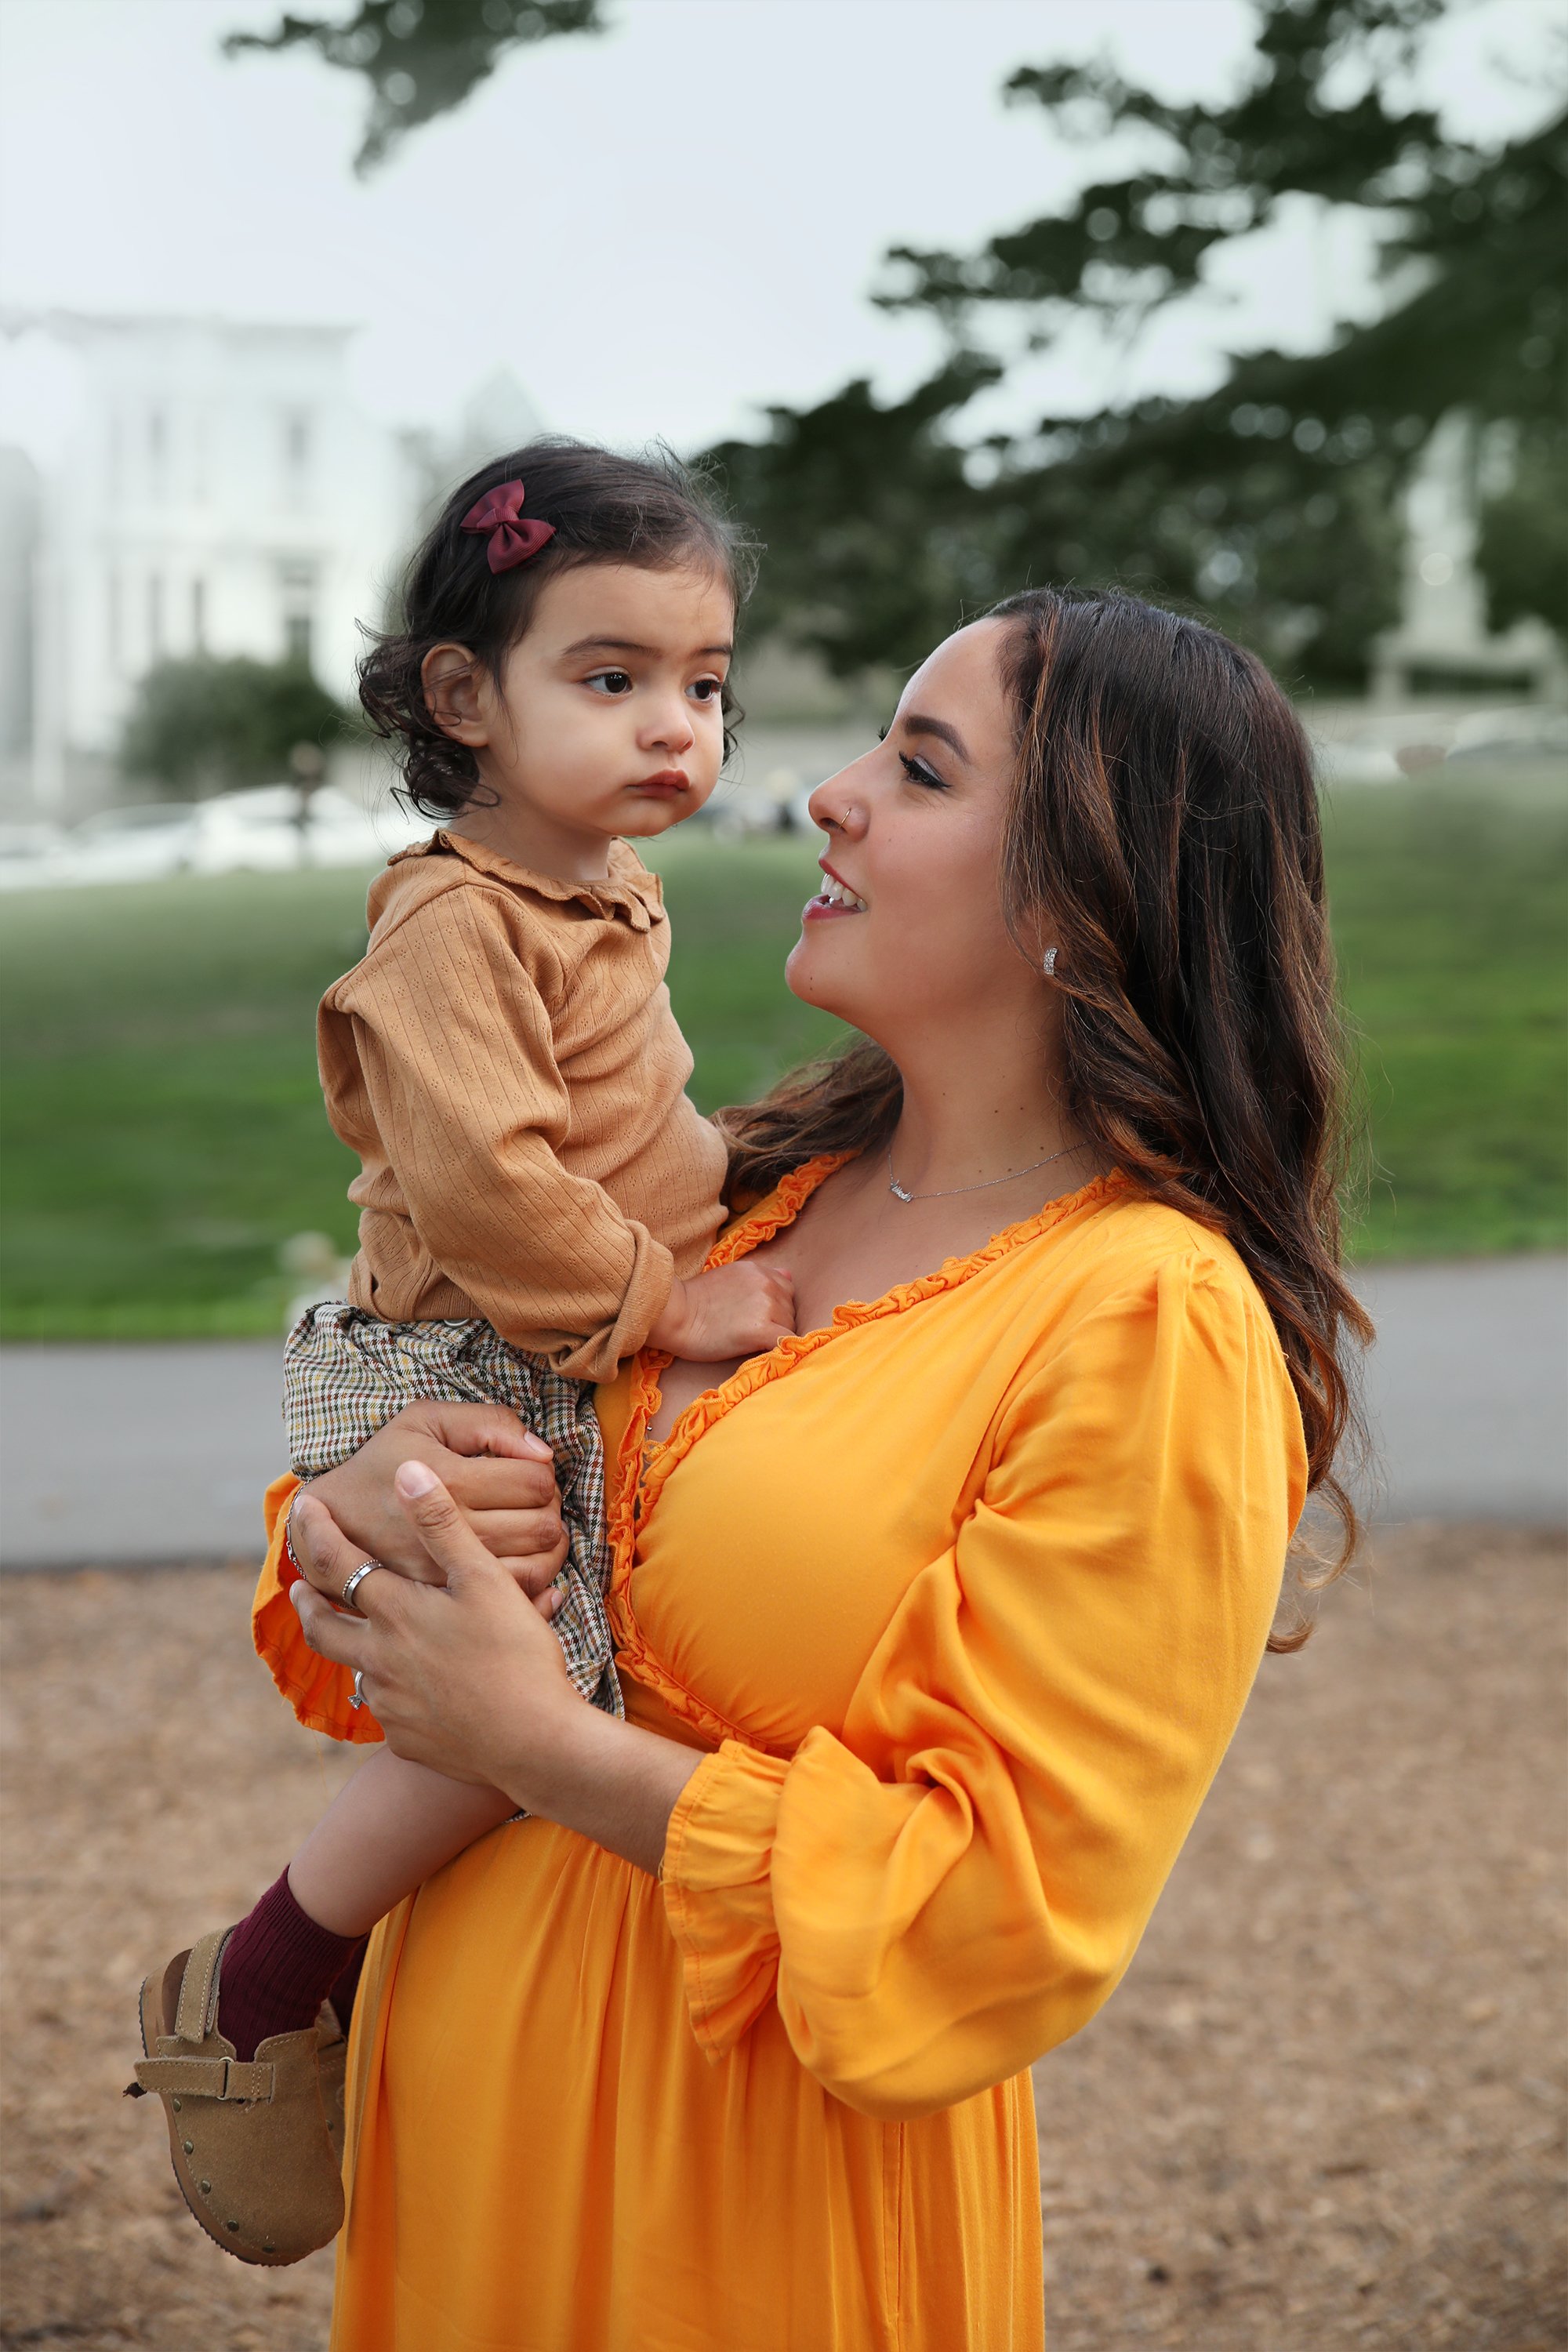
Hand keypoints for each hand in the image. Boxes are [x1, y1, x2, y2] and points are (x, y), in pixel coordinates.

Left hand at [288, 1476, 575, 1788]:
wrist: (535, 1744)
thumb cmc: (516, 1656)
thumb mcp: (484, 1579)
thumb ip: (443, 1524)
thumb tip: (407, 1471)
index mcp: (395, 1613)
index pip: (338, 1564)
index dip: (317, 1534)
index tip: (303, 1510)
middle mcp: (379, 1660)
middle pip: (323, 1628)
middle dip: (308, 1604)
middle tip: (299, 1591)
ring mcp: (390, 1705)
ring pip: (357, 1671)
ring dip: (354, 1650)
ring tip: (366, 1640)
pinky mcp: (407, 1740)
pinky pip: (389, 1711)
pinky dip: (392, 1692)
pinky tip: (415, 1690)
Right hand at [302, 1401, 567, 1595]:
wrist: (330, 1520)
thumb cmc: (381, 1463)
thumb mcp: (424, 1421)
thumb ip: (487, 1422)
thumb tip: (541, 1451)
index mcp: (447, 1480)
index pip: (534, 1481)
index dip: (543, 1473)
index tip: (527, 1471)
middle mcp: (450, 1532)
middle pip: (541, 1526)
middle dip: (549, 1509)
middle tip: (532, 1501)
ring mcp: (448, 1572)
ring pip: (537, 1565)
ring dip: (547, 1546)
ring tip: (529, 1527)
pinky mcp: (446, 1599)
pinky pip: (515, 1596)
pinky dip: (535, 1578)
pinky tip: (523, 1557)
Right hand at [649, 1261, 794, 1360]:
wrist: (674, 1315)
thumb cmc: (694, 1300)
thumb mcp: (731, 1276)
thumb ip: (761, 1276)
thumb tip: (789, 1274)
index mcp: (758, 1270)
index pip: (786, 1289)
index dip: (776, 1305)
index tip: (759, 1317)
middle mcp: (766, 1284)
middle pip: (790, 1308)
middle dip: (778, 1321)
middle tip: (751, 1332)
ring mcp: (766, 1306)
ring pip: (789, 1325)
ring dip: (776, 1335)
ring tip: (751, 1341)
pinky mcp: (761, 1330)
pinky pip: (787, 1342)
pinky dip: (782, 1349)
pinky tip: (765, 1352)